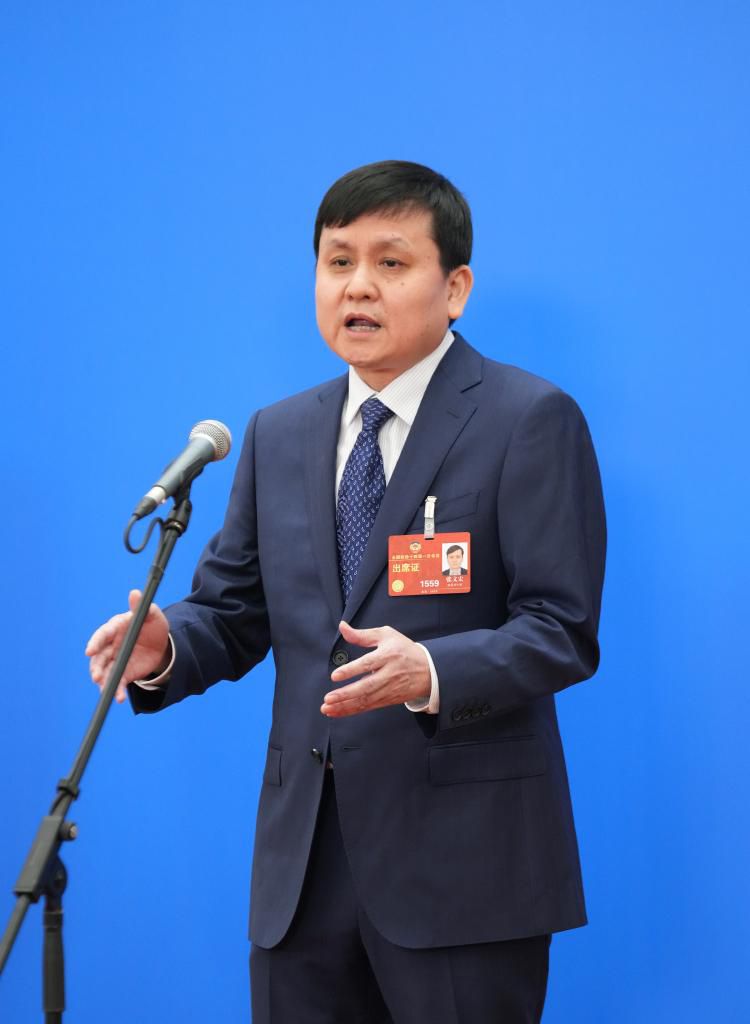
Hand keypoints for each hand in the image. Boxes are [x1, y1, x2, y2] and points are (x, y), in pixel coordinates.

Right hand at [85, 589, 170, 703]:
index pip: (102, 635)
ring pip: (105, 672)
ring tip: (106, 690)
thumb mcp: (153, 615)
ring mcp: (115, 660)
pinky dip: (117, 691)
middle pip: (99, 657)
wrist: (162, 644)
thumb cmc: (153, 624)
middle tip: (96, 677)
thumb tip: (135, 593)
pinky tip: (119, 698)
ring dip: (104, 681)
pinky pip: (117, 683)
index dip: (95, 642)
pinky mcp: (123, 672)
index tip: (89, 651)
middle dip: (96, 667)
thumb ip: (143, 607)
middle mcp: (111, 645)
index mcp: (115, 628)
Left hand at [321, 620, 430, 717]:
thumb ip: (362, 634)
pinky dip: (352, 710)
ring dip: (345, 706)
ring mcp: (389, 689)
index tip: (335, 676)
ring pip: (366, 700)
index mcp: (388, 655)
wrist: (429, 670)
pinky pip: (368, 707)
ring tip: (328, 708)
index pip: (367, 664)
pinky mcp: (389, 700)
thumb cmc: (404, 650)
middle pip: (366, 686)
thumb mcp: (386, 635)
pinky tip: (338, 711)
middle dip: (346, 694)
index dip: (351, 670)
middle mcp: (389, 674)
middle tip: (328, 698)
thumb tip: (342, 627)